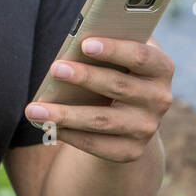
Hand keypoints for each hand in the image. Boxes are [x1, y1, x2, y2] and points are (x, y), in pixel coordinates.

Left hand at [24, 36, 173, 161]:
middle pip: (119, 87)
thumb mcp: (119, 55)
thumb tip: (74, 44)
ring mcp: (147, 128)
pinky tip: (47, 126)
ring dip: (66, 114)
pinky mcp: (131, 151)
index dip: (114, 49)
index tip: (84, 43)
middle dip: (84, 77)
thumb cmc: (116, 69)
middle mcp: (160, 99)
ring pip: (102, 120)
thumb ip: (106, 45)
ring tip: (34, 108)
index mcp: (161, 68)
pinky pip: (96, 144)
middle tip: (55, 68)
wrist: (129, 112)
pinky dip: (69, 134)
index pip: (141, 56)